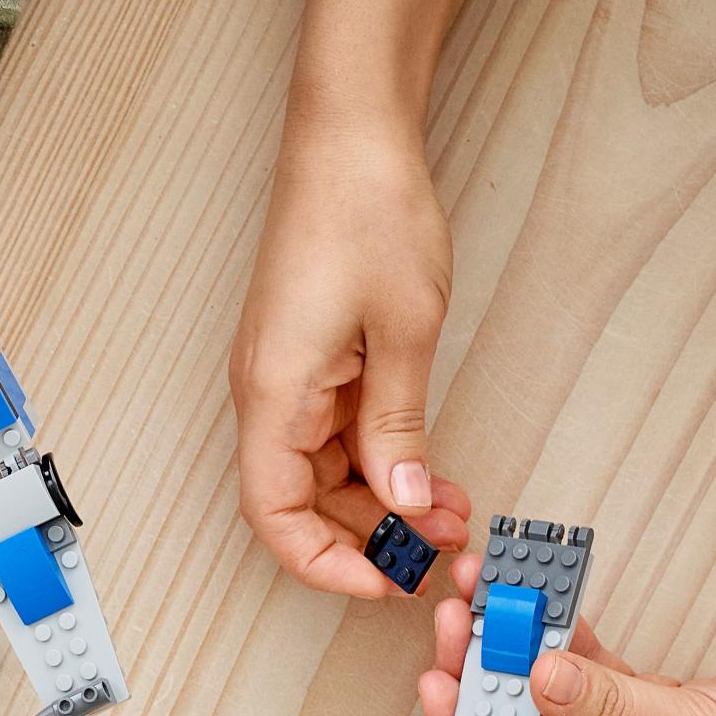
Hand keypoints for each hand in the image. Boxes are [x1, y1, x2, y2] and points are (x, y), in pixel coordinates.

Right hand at [230, 123, 470, 595]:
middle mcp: (266, 391)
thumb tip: (406, 498)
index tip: (382, 581)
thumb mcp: (404, 332)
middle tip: (439, 549)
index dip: (322, 562)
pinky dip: (378, 457)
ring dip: (379, 498)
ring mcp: (284, 375)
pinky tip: (426, 465)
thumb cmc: (366, 211)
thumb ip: (400, 427)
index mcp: (273, 393)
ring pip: (319, 470)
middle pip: (296, 500)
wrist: (348, 134)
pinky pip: (331, 431)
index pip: (272, 514)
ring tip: (449, 508)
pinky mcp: (306, 358)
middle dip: (366, 534)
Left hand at [418, 553, 715, 715]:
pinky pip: (583, 672)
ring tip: (485, 593)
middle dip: (479, 679)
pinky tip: (539, 599)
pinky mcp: (638, 712)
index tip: (441, 687)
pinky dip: (561, 637)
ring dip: (513, 648)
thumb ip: (611, 705)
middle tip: (458, 620)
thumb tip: (535, 674)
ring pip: (540, 697)